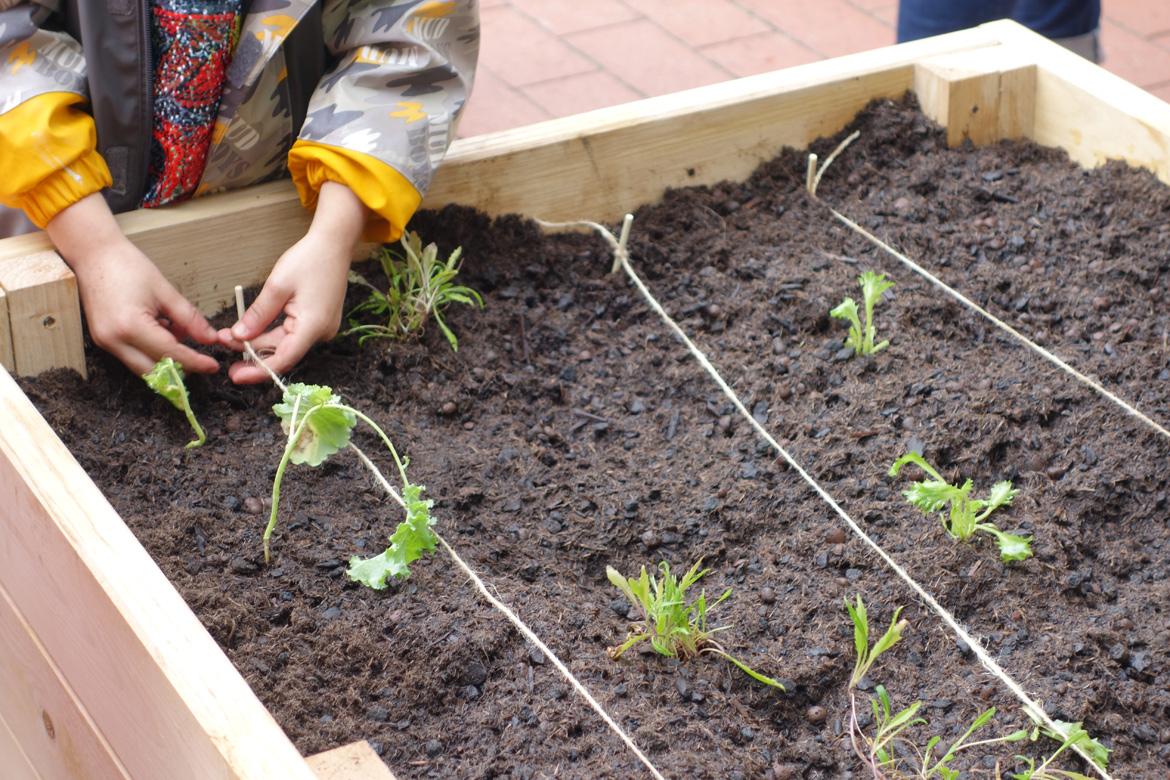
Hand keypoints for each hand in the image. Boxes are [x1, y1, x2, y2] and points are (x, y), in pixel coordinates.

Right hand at [47, 194, 218, 374]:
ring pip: (142, 368)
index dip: (195, 362)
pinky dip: (151, 352)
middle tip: (201, 360)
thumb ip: (190, 319)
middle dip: (180, 369)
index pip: (170, 354)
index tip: (213, 365)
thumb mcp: (165, 292)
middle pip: (155, 372)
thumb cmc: (127, 266)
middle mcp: (114, 340)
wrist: (93, 254)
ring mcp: (105, 342)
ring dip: (165, 361)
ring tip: (179, 334)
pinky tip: (162, 331)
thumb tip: (210, 338)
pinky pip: (132, 357)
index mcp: (131, 327)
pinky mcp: (102, 340)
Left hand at [220, 181, 366, 383]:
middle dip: (252, 353)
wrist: (334, 244)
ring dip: (259, 343)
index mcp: (313, 326)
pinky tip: (251, 331)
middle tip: (224, 347)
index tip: (236, 376)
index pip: (284, 359)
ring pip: (285, 344)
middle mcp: (321, 333)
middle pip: (283, 353)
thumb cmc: (309, 259)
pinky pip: (292, 335)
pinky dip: (271, 335)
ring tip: (230, 337)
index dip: (258, 370)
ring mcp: (321, 328)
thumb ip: (257, 315)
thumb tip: (238, 337)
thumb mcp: (277, 286)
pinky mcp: (318, 322)